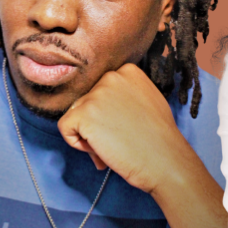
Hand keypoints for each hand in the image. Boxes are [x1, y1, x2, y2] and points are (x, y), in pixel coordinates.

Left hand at [58, 62, 186, 192]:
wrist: (162, 156)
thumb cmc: (157, 135)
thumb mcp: (147, 99)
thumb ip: (126, 93)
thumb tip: (104, 106)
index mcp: (128, 70)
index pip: (101, 91)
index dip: (107, 113)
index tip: (123, 125)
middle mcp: (111, 76)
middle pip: (86, 101)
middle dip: (96, 123)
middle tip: (117, 139)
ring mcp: (96, 94)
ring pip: (75, 115)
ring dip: (87, 133)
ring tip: (110, 145)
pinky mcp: (83, 113)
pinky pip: (65, 128)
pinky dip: (77, 144)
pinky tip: (100, 148)